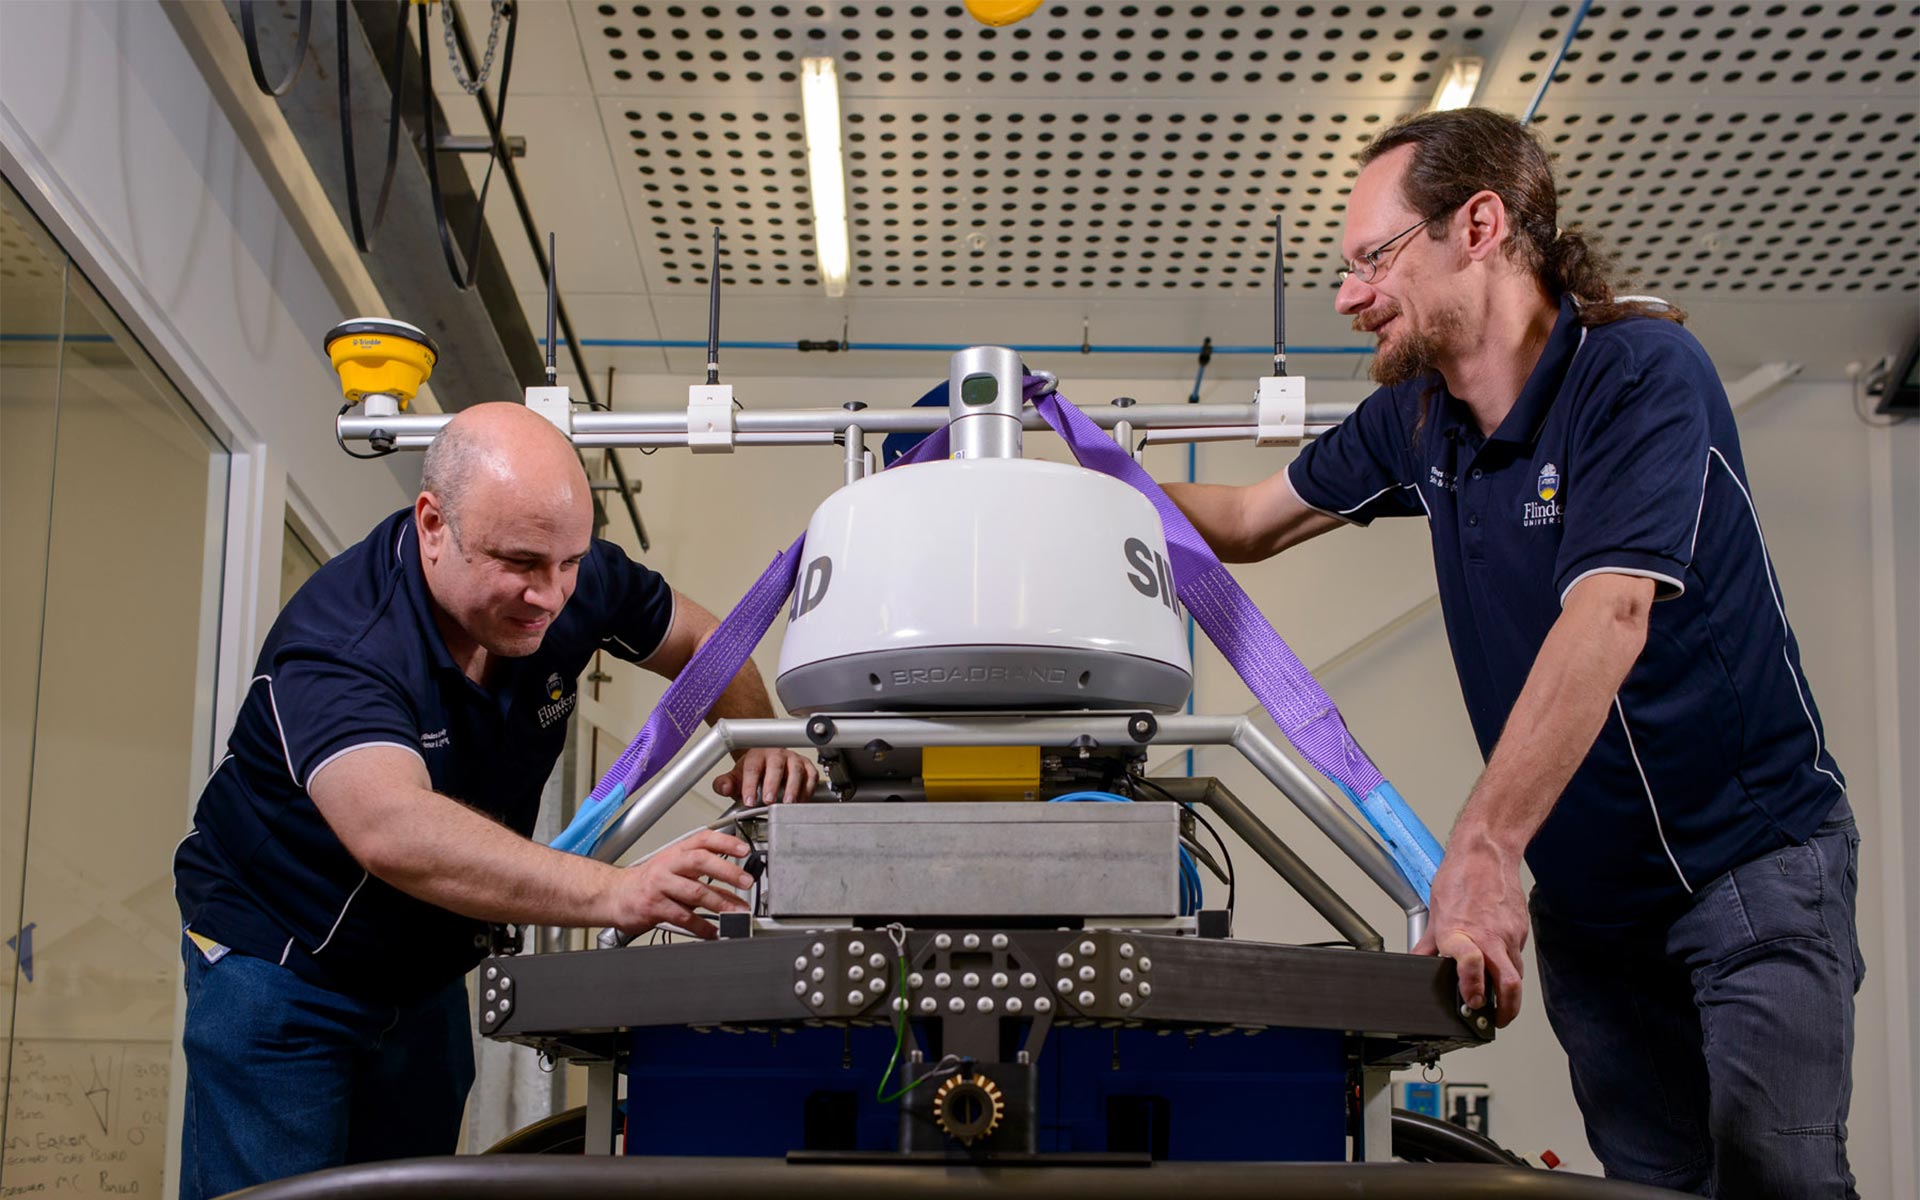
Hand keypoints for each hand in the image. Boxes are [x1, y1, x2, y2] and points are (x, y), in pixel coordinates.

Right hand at [607, 829, 751, 939]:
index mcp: (676, 852)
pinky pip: (683, 917)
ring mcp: (660, 885)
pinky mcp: (654, 907)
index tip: (744, 849)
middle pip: (701, 861)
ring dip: (720, 903)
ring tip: (737, 913)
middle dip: (727, 871)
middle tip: (747, 882)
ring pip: (695, 892)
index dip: (725, 842)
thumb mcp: (676, 871)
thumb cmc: (648, 882)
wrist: (614, 895)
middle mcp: (669, 865)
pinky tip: (713, 931)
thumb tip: (735, 890)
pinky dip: (702, 926)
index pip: (703, 839)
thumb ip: (704, 878)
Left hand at [713, 747, 817, 806]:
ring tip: (788, 803)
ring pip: (796, 769)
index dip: (750, 784)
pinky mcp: (806, 767)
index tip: (749, 800)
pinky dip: (808, 789)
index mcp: (757, 755)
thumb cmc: (754, 770)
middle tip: (769, 800)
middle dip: (773, 783)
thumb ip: (725, 783)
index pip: (752, 767)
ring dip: (794, 787)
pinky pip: (811, 776)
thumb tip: (724, 788)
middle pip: (776, 765)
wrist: (768, 760)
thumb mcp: (736, 776)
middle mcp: (776, 754)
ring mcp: (793, 760)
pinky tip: (801, 801)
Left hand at [1412, 830, 1530, 1026]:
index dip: (1472, 987)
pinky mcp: (1521, 930)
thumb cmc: (1459, 877)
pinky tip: (1498, 962)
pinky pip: (1517, 956)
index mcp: (1460, 933)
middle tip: (1497, 1020)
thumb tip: (1417, 965)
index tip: (1473, 1003)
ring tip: (1498, 998)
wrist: (1485, 854)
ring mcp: (1508, 934)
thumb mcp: (1435, 913)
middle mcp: (1488, 937)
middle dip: (1506, 1009)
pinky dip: (1509, 965)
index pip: (1470, 963)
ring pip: (1515, 973)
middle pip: (1509, 983)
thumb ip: (1429, 944)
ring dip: (1508, 990)